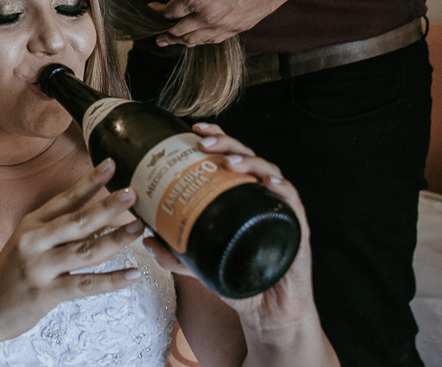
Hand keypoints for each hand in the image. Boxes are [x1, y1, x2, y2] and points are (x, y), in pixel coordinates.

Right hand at [0, 159, 144, 340]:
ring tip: (138, 230)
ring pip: (85, 251)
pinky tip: (132, 275)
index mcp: (32, 225)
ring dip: (115, 240)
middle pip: (78, 221)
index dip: (89, 182)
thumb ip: (58, 229)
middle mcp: (35, 241)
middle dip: (107, 206)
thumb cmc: (9, 273)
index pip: (65, 199)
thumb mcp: (26, 242)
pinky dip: (111, 281)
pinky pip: (85, 285)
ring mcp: (39, 267)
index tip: (111, 165)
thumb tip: (99, 214)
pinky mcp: (45, 293)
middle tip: (132, 193)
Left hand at [143, 124, 318, 331]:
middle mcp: (258, 196)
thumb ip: (173, 254)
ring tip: (229, 161)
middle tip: (203, 142)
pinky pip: (291, 201)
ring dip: (249, 161)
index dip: (216, 138)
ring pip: (269, 171)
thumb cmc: (238, 282)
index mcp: (238, 196)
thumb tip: (146, 239)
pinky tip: (269, 182)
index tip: (194, 130)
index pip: (229, 157)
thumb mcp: (198, 266)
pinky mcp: (295, 228)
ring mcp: (278, 209)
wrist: (267, 312)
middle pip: (245, 157)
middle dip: (225, 143)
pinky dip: (281, 187)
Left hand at [149, 0, 318, 46]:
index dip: (158, 11)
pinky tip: (199, 39)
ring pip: (197, 40)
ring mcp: (226, 25)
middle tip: (157, 36)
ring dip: (182, 41)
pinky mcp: (240, 27)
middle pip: (180, 32)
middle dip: (166, 34)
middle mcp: (208, 17)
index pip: (170, 11)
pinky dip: (202, 41)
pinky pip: (215, 40)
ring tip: (173, 42)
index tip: (152, 8)